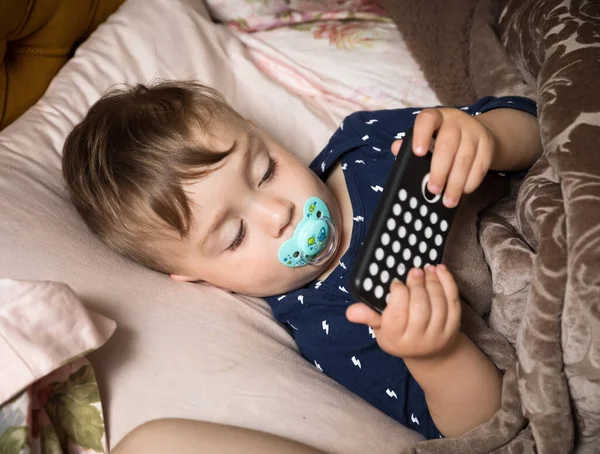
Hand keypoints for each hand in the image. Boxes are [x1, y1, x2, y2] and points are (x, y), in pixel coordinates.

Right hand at [346, 265, 460, 358]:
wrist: (430, 354)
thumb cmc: (400, 335)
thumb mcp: (381, 329)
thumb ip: (368, 317)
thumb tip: (351, 311)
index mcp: (395, 339)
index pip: (397, 315)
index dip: (398, 294)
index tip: (396, 283)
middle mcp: (418, 340)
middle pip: (420, 308)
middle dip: (417, 285)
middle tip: (414, 271)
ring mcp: (438, 334)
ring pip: (438, 303)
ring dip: (432, 282)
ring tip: (426, 269)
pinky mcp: (454, 327)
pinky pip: (452, 301)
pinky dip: (447, 282)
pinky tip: (440, 271)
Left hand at [391, 108, 497, 207]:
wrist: (474, 132)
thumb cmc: (440, 139)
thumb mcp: (425, 138)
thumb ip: (409, 145)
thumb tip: (396, 149)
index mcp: (434, 117)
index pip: (427, 120)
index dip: (422, 135)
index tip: (418, 153)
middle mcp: (455, 121)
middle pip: (448, 144)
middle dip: (440, 170)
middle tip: (433, 190)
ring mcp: (473, 131)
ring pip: (465, 157)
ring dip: (456, 182)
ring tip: (448, 200)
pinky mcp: (487, 144)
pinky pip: (481, 165)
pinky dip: (471, 181)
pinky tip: (463, 192)